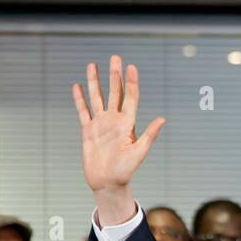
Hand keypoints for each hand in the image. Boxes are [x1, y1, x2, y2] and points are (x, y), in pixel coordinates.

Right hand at [74, 55, 166, 220]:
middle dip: (115, 75)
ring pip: (97, 97)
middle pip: (115, 92)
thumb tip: (162, 119)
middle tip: (115, 57)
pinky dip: (79, 99)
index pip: (131, 97)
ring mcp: (101, 124)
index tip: (132, 67)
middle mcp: (115, 120)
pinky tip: (77, 86)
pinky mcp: (88, 131)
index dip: (131, 82)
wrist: (108, 183)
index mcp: (128, 124)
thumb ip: (149, 135)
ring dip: (95, 82)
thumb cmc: (126, 171)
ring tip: (93, 65)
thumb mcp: (139, 153)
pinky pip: (83, 111)